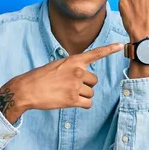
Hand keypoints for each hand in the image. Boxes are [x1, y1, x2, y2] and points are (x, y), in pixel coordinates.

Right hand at [0, 43, 123, 122]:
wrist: (27, 89)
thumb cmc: (40, 77)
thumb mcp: (57, 65)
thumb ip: (72, 68)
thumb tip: (83, 77)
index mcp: (73, 60)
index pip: (95, 54)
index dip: (109, 49)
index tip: (120, 45)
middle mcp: (77, 71)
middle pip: (94, 81)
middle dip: (85, 85)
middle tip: (70, 86)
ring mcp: (75, 86)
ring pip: (91, 93)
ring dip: (82, 95)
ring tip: (66, 93)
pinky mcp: (72, 99)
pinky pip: (88, 103)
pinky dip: (82, 104)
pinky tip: (71, 102)